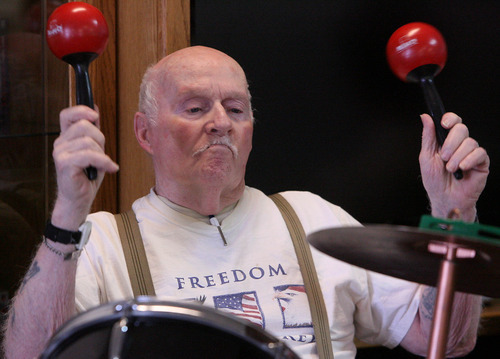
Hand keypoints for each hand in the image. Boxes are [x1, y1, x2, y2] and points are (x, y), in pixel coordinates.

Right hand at [51, 105, 118, 229]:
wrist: (78, 199)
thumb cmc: (86, 177)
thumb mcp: (94, 151)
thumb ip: (93, 133)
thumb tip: (95, 111)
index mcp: (66, 138)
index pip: (67, 115)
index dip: (81, 110)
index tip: (95, 115)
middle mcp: (60, 143)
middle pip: (85, 126)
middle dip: (100, 139)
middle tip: (103, 154)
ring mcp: (60, 152)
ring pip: (89, 141)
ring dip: (102, 154)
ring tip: (103, 165)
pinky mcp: (64, 163)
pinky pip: (89, 155)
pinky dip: (104, 162)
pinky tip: (110, 169)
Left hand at [419, 113, 488, 220]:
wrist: (444, 199)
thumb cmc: (435, 181)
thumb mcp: (426, 157)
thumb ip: (428, 137)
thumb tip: (425, 117)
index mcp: (446, 141)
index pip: (452, 122)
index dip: (450, 119)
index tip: (444, 124)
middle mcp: (460, 145)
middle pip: (461, 129)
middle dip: (450, 142)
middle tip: (444, 157)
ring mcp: (471, 153)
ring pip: (469, 142)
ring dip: (456, 156)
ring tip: (450, 169)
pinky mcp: (481, 163)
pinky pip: (480, 153)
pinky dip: (468, 160)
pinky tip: (462, 169)